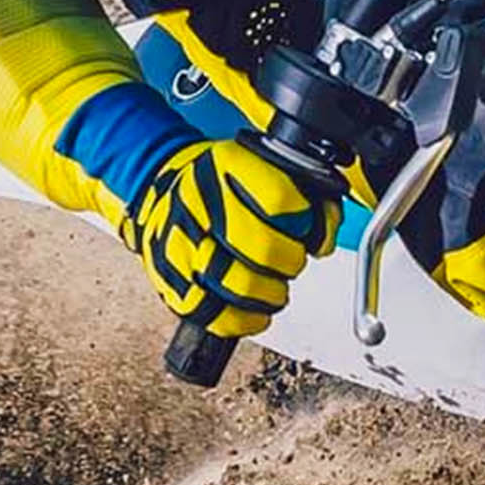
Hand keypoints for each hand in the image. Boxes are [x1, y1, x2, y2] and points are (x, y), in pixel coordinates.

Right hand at [120, 135, 338, 338]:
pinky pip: (215, 314)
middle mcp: (200, 202)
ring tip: (274, 287)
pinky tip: (254, 308)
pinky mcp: (171, 281)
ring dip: (270, 293)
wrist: (161, 191)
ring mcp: (181, 243)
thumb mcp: (265, 169)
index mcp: (229, 166)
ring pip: (240, 285)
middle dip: (289, 261)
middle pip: (263, 248)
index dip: (304, 221)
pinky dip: (245, 319)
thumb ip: (308, 196)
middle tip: (290, 261)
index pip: (280, 200)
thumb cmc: (224, 187)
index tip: (306, 228)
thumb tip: (323, 235)